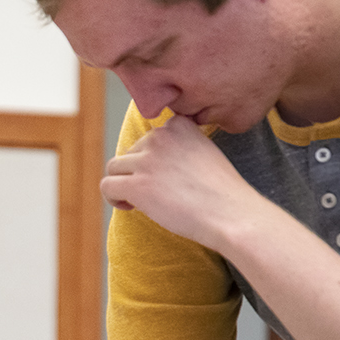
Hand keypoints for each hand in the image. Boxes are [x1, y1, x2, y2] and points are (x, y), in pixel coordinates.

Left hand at [100, 114, 271, 251]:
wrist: (232, 214)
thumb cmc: (223, 193)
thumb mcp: (204, 154)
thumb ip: (179, 150)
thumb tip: (151, 164)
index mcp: (179, 125)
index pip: (150, 137)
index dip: (152, 159)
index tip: (165, 177)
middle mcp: (160, 137)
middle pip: (130, 152)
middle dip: (138, 173)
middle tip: (157, 194)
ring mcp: (147, 160)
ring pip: (114, 168)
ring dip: (123, 184)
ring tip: (141, 201)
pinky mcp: (137, 184)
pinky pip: (107, 186)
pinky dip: (113, 198)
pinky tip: (132, 207)